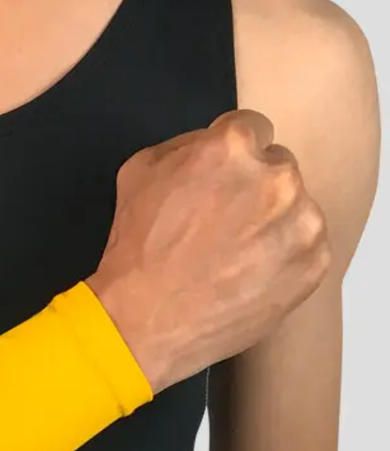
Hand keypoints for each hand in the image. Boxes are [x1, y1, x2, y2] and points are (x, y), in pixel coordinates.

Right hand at [86, 110, 329, 393]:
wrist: (145, 321)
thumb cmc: (136, 251)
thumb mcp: (138, 173)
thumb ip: (183, 145)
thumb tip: (207, 144)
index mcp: (234, 147)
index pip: (252, 130)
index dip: (230, 157)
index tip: (218, 183)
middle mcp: (277, 179)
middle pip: (277, 168)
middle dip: (253, 189)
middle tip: (221, 224)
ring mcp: (301, 224)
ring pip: (296, 209)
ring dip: (272, 224)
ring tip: (232, 256)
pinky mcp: (313, 265)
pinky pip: (306, 250)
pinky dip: (283, 260)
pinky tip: (246, 275)